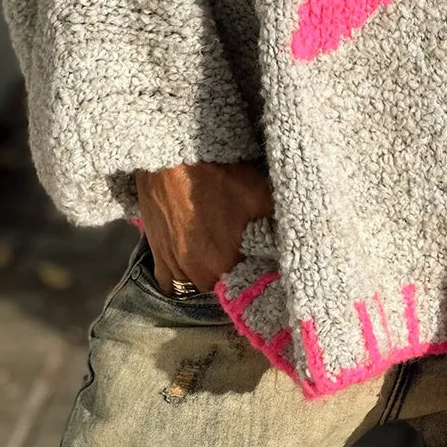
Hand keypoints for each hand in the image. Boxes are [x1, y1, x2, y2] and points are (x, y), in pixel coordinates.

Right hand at [133, 160, 273, 294]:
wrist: (175, 159)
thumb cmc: (219, 176)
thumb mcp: (261, 195)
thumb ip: (277, 225)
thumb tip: (290, 242)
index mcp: (226, 264)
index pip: (248, 284)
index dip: (256, 274)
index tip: (260, 262)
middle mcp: (198, 273)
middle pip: (220, 287)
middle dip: (230, 275)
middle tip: (238, 255)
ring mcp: (174, 266)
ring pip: (193, 286)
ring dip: (206, 276)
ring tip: (216, 258)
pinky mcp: (157, 255)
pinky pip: (168, 281)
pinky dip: (180, 277)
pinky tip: (191, 263)